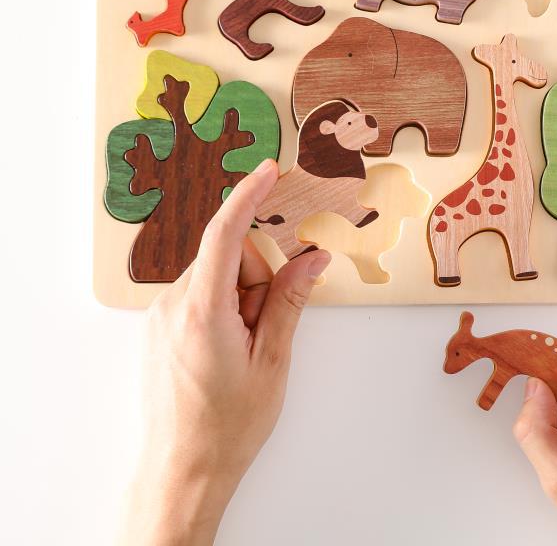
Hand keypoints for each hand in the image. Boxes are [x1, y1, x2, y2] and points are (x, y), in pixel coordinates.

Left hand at [118, 159, 329, 545]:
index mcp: (203, 311)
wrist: (182, 470)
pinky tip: (225, 349)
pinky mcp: (158, 326)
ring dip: (240, 300)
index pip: (225, 234)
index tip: (268, 170)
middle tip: (262, 332)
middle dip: (257, 282)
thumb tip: (314, 257)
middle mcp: (172, 305)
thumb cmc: (229, 424)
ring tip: (242, 349)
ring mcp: (160, 315)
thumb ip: (291, 300)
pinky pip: (200, 294)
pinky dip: (222, 308)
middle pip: (230, 259)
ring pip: (216, 277)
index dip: (249, 196)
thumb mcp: (273, 361)